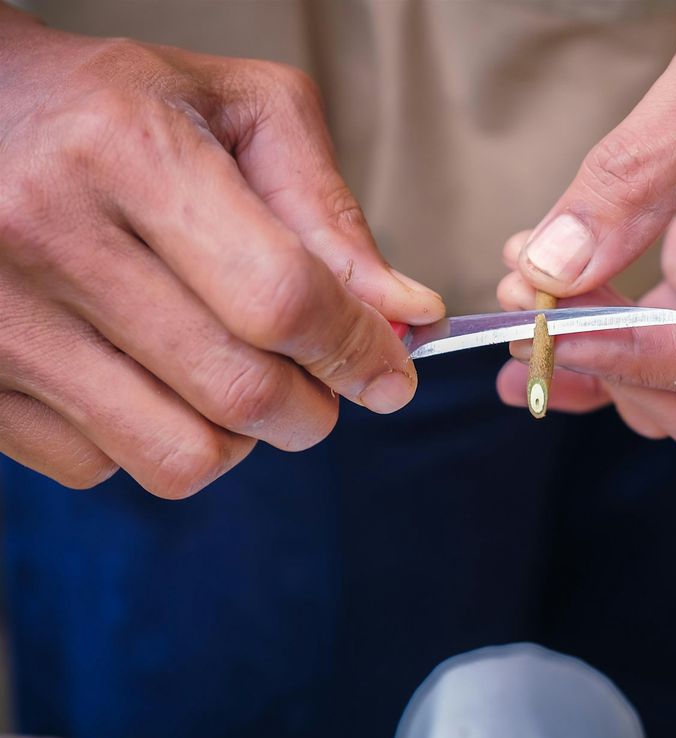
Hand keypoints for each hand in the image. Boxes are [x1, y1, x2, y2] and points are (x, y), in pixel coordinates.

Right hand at [0, 7, 442, 496]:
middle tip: (319, 382)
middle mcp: (47, 234)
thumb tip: (406, 315)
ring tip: (235, 381)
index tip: (389, 374)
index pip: (280, 298)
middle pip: (239, 391)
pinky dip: (151, 440)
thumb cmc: (115, 107)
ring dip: (240, 438)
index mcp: (128, 151)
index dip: (356, 350)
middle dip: (314, 408)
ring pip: (178, 455)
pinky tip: (150, 382)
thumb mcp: (236, 111)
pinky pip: (98, 469)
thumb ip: (327, 211)